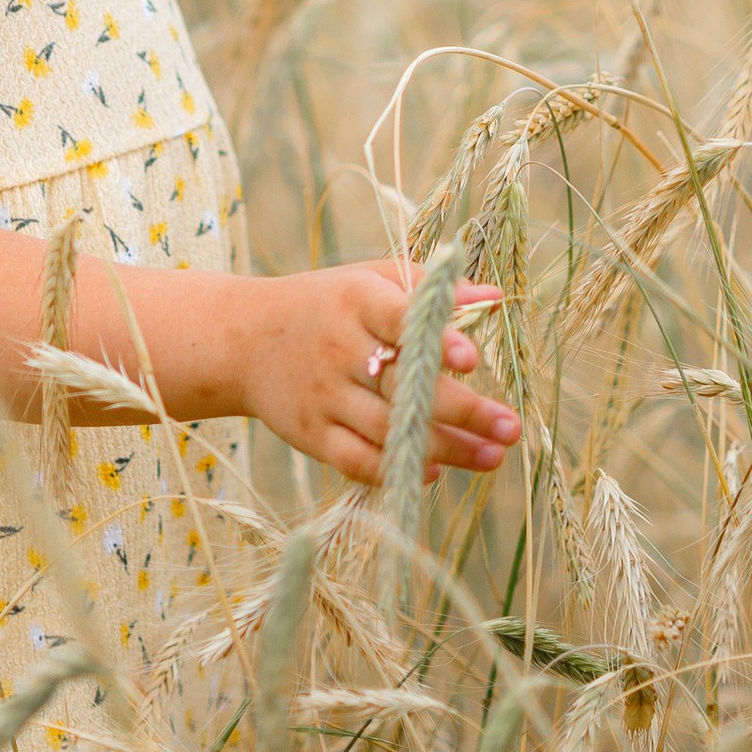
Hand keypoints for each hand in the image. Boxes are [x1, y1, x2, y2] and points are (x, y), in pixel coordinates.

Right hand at [236, 258, 522, 485]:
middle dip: (461, 410)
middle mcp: (338, 348)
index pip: (399, 320)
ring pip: (387, 429)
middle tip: (510, 427)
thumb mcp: (369, 280)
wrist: (242, 339)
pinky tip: (433, 471)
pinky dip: (395, 469)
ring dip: (444, 447)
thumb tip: (496, 299)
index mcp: (356, 301)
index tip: (473, 358)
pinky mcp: (309, 434)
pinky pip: (356, 460)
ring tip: (492, 457)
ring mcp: (322, 396)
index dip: (436, 340)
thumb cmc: (324, 304)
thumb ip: (430, 288)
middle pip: (403, 385)